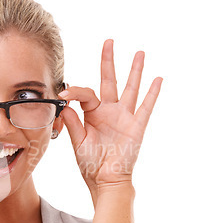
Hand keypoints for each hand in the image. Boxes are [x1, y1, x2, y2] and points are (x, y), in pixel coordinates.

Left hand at [59, 39, 162, 191]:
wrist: (105, 180)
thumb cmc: (91, 163)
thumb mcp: (77, 142)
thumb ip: (73, 123)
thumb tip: (65, 105)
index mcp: (92, 114)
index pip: (85, 94)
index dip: (75, 92)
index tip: (64, 94)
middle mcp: (109, 111)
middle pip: (109, 81)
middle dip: (108, 62)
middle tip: (108, 42)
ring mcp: (124, 117)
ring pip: (130, 88)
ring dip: (134, 71)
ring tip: (139, 53)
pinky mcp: (136, 126)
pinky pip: (145, 107)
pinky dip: (152, 94)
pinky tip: (157, 79)